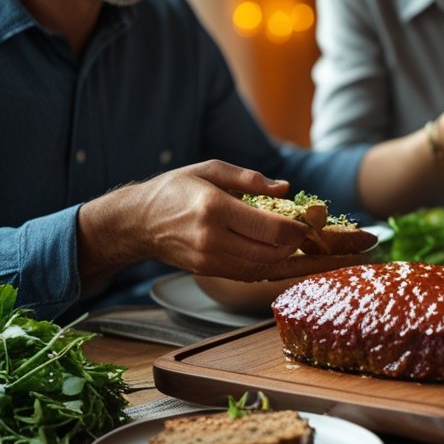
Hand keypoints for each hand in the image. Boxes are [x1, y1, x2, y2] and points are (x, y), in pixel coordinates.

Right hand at [77, 160, 314, 283]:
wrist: (137, 222)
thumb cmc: (175, 190)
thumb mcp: (210, 170)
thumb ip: (250, 179)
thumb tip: (285, 188)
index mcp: (216, 207)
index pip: (272, 228)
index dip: (297, 229)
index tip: (306, 222)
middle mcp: (213, 237)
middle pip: (271, 251)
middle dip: (294, 244)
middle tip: (302, 232)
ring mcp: (209, 259)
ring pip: (261, 267)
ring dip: (281, 257)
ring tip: (287, 241)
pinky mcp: (206, 271)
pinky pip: (246, 274)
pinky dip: (264, 265)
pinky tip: (269, 252)